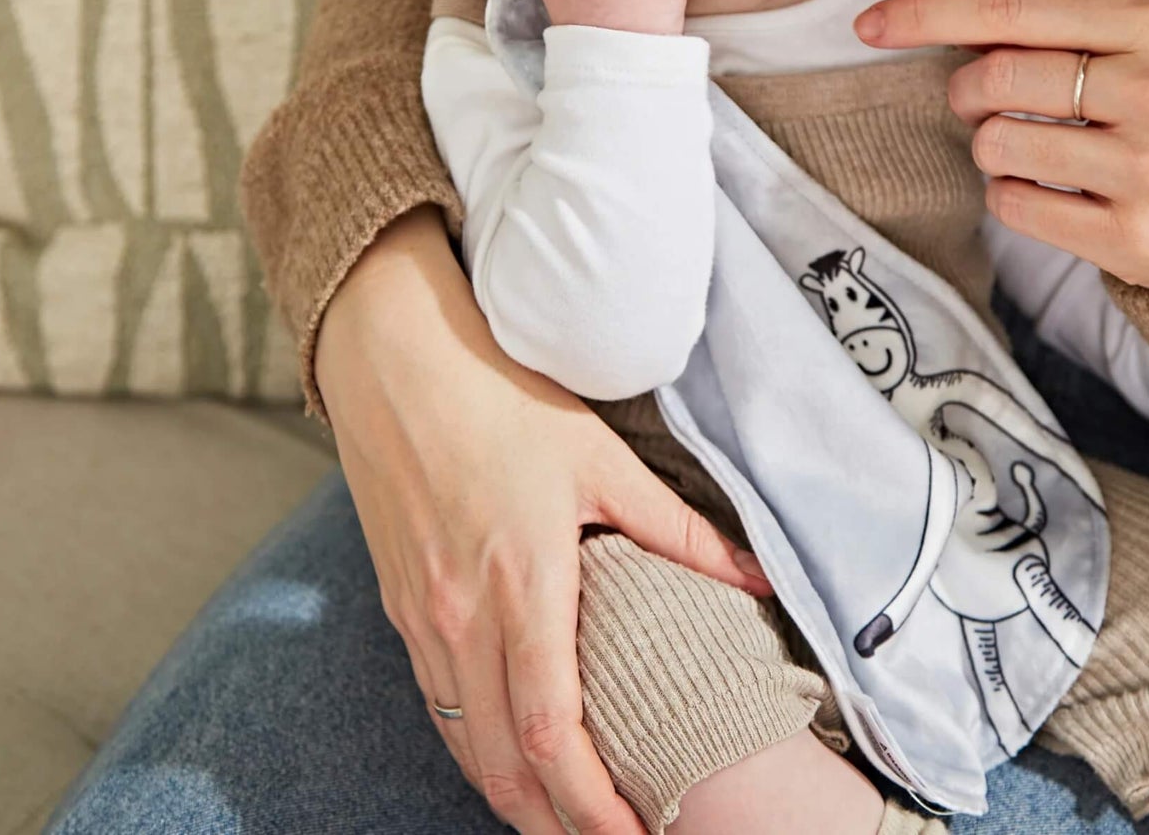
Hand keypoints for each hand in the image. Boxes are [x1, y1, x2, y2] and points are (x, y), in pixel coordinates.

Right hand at [318, 206, 770, 834]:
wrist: (392, 360)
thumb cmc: (496, 398)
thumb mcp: (597, 457)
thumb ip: (676, 529)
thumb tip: (756, 576)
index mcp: (521, 586)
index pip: (553, 737)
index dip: (595, 808)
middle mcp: (460, 619)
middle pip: (502, 766)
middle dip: (554, 824)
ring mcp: (420, 616)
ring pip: (463, 743)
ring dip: (511, 794)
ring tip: (563, 816)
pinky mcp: (399, 603)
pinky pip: (436, 702)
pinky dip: (472, 745)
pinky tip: (502, 748)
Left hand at [855, 0, 1148, 288]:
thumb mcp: (1115, 40)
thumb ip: (1015, 18)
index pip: (1008, 10)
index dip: (927, 16)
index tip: (869, 23)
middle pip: (992, 81)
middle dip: (967, 96)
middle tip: (994, 106)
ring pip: (994, 148)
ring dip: (993, 151)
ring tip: (1043, 152)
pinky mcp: (1136, 235)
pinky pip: (1011, 207)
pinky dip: (1012, 198)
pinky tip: (1060, 193)